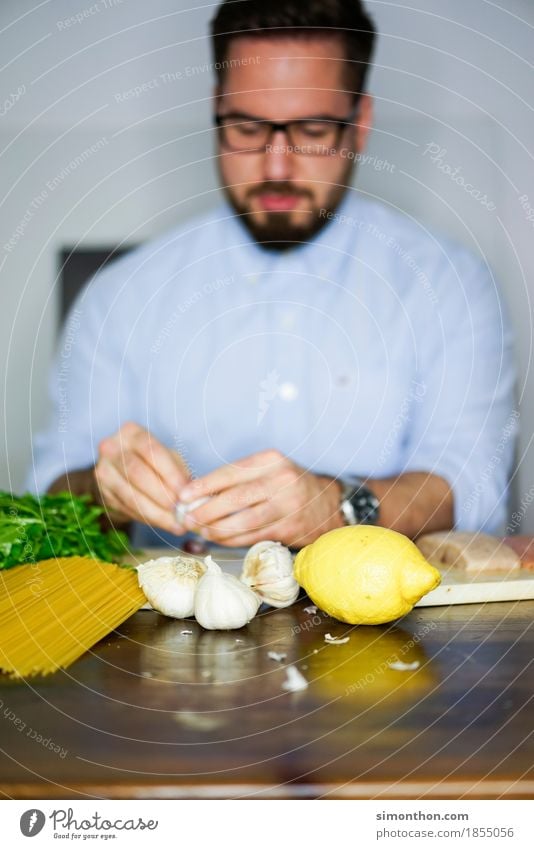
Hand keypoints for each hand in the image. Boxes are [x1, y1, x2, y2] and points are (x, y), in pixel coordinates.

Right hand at [94, 422, 188, 533]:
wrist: (120, 471)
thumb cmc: (152, 462)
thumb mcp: (167, 458)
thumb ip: (178, 472)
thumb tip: (193, 494)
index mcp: (132, 433)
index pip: (152, 451)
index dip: (170, 473)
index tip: (185, 493)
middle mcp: (112, 448)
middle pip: (137, 473)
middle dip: (162, 495)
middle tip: (181, 512)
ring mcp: (103, 470)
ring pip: (130, 495)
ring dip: (156, 512)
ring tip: (176, 524)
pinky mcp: (102, 492)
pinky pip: (126, 508)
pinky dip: (147, 518)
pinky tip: (163, 523)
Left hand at [178, 449, 343, 547]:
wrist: (327, 504)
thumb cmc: (286, 487)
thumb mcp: (267, 472)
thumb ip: (237, 481)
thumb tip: (196, 496)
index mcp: (271, 460)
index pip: (230, 473)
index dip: (204, 486)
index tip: (183, 496)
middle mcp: (282, 480)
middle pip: (235, 498)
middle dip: (206, 511)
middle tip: (187, 519)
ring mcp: (288, 505)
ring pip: (244, 521)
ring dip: (217, 529)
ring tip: (201, 531)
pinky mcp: (291, 527)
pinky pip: (254, 536)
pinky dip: (233, 540)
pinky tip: (220, 539)